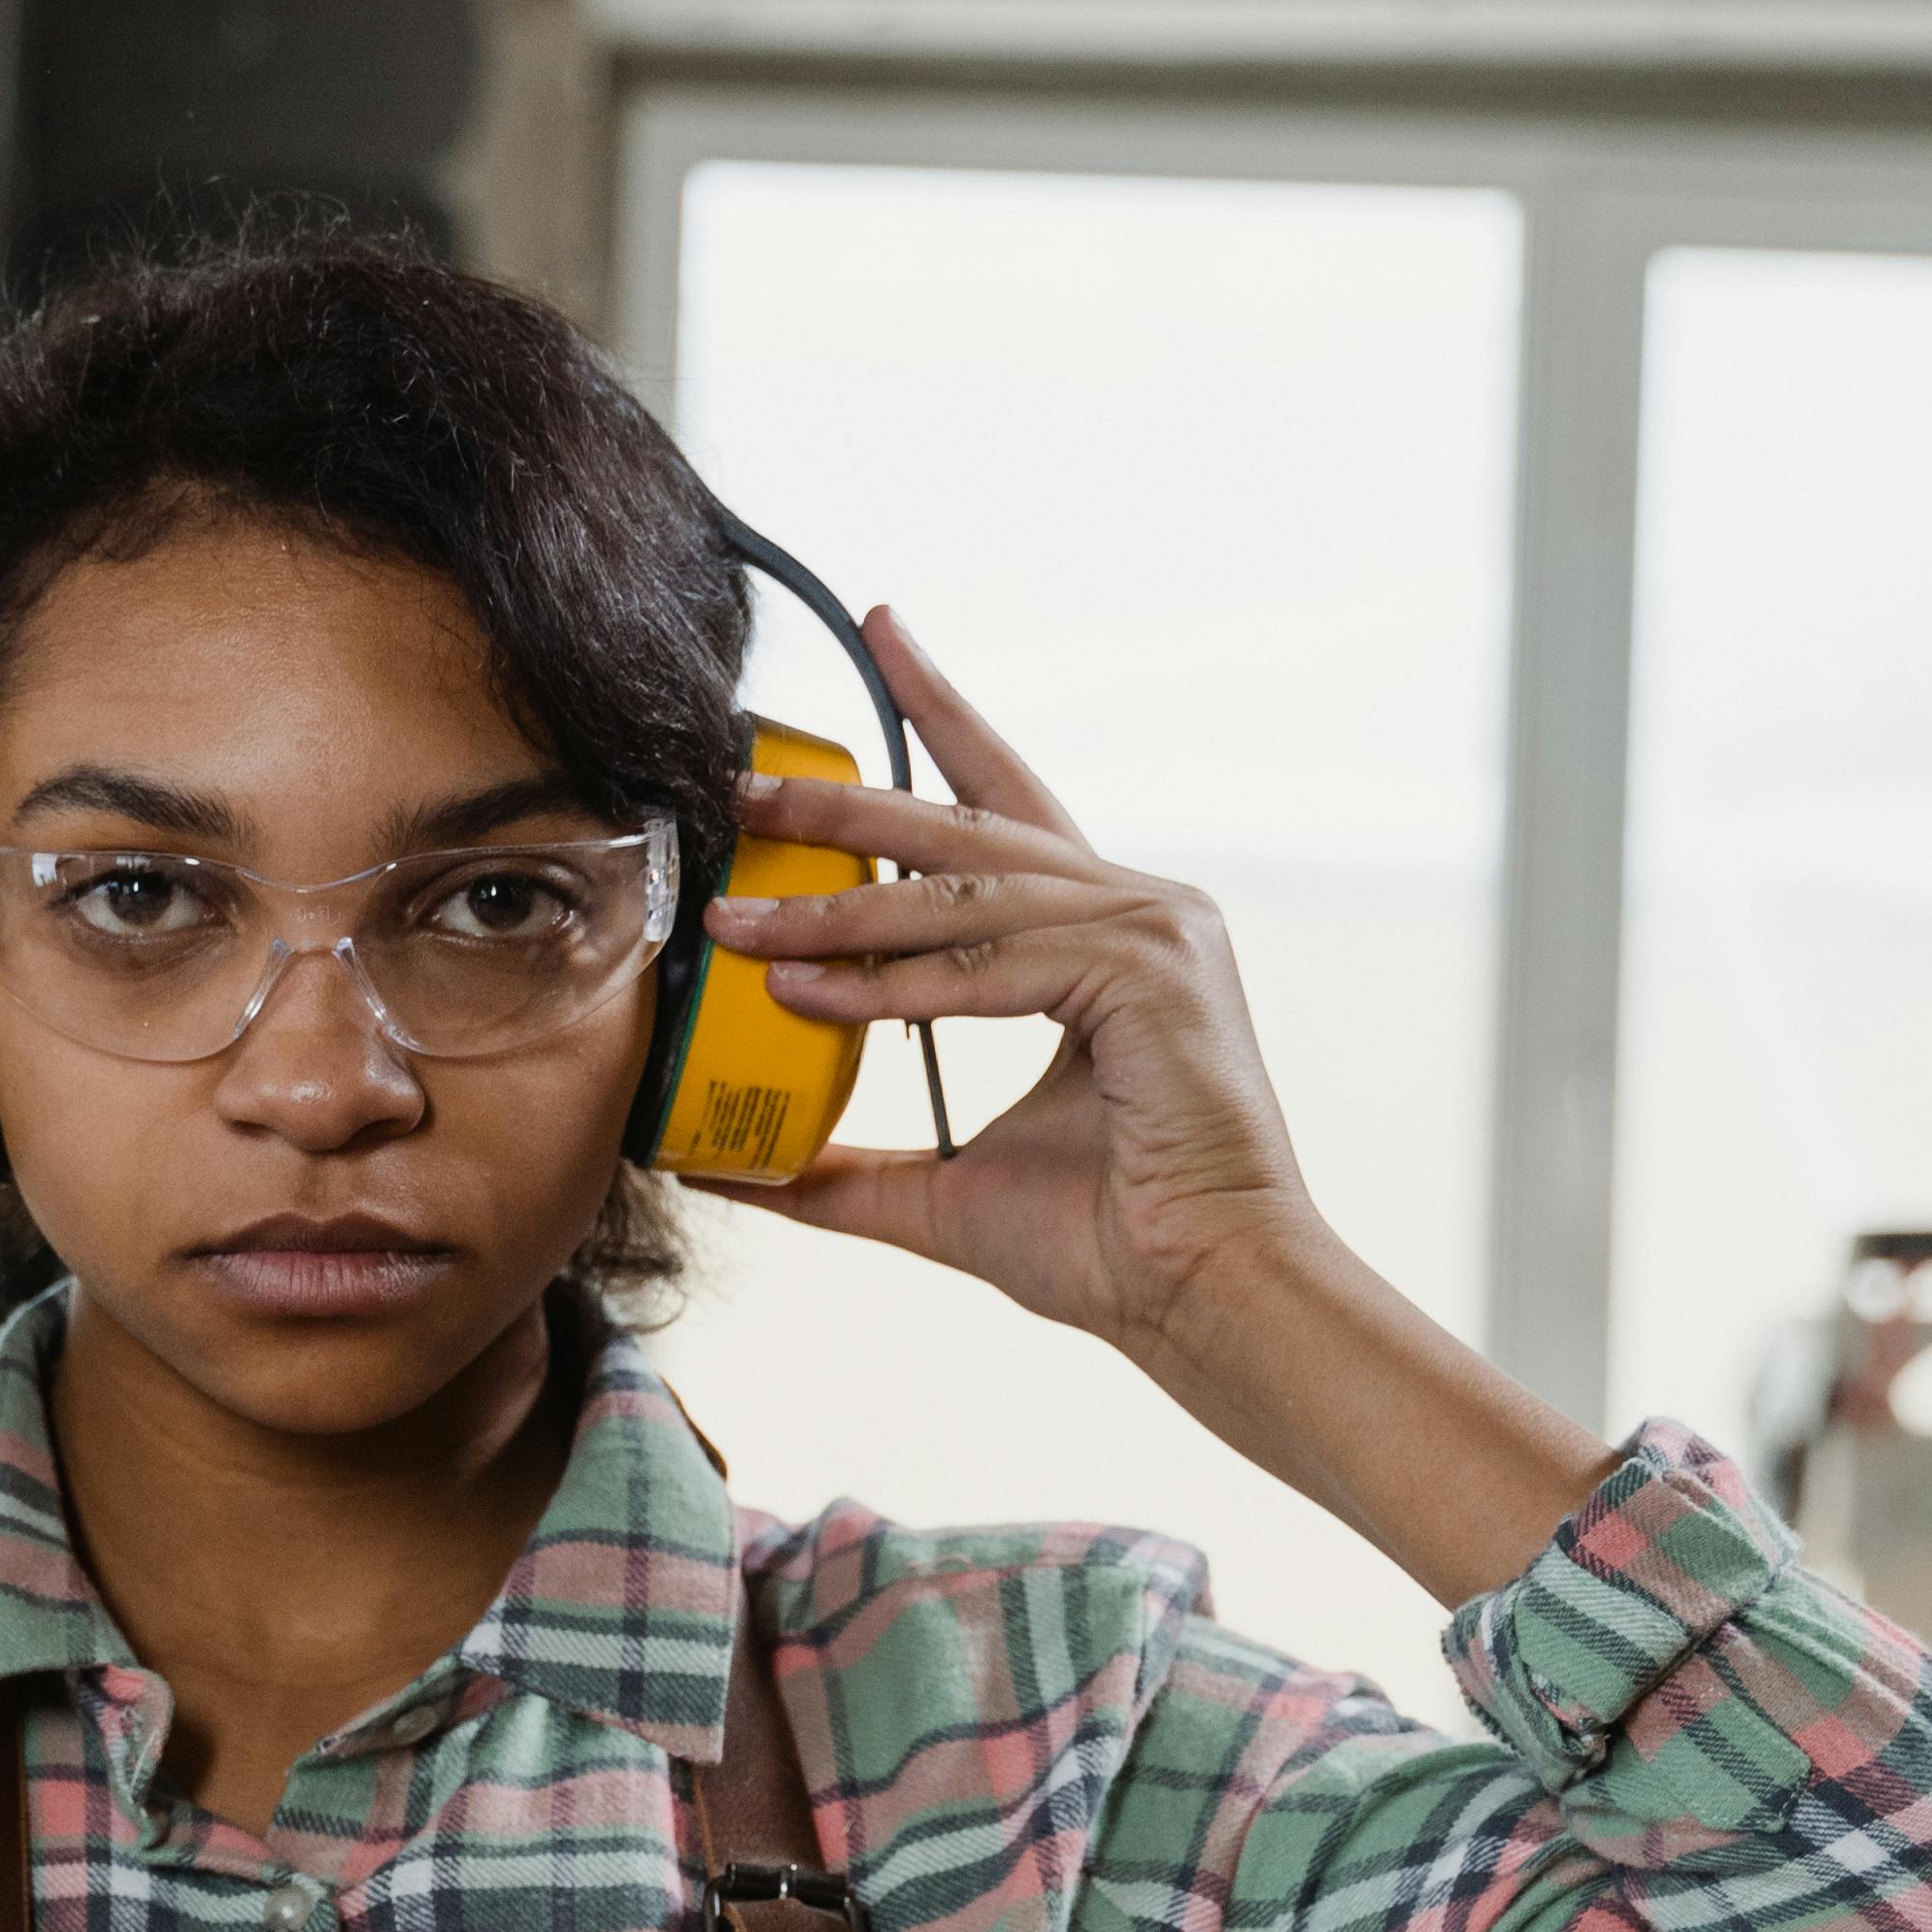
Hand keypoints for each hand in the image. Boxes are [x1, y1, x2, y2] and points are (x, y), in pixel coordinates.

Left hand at [694, 608, 1606, 1606]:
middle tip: (746, 786)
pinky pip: (989, 963)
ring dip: (838, 910)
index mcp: (1105, 932)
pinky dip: (891, 982)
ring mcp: (1155, 929)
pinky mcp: (1151, 973)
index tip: (884, 631)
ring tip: (734, 921)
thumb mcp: (943, 1190)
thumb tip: (726, 1165)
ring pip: (961, 894)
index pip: (1007, 798)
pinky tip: (807, 991)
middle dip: (846, 804)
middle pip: (968, 825)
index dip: (944, 711)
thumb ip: (841, 1167)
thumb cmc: (1109, 1245)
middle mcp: (1139, 907)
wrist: (1204, 1299)